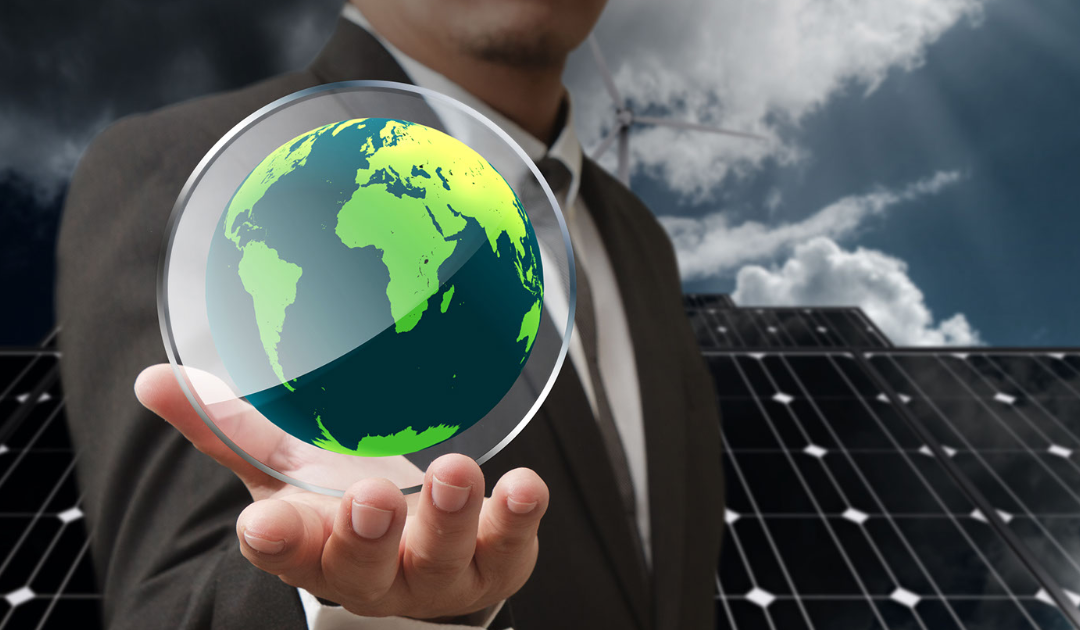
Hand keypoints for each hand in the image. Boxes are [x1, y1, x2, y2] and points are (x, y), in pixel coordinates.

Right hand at [135, 364, 548, 619]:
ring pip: (441, 557)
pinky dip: (519, 518)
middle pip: (363, 564)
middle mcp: (373, 570)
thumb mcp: (289, 468)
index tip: (263, 526)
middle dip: (367, 535)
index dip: (276, 542)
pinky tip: (525, 485)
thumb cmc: (341, 507)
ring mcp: (437, 573)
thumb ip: (231, 426)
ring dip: (450, 517)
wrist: (418, 553)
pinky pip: (510, 547)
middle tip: (370, 499)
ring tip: (457, 472)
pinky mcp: (495, 562)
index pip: (285, 552)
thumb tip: (155, 378)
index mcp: (314, 547)